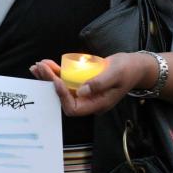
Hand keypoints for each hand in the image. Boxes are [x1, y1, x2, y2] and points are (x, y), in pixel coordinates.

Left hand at [30, 53, 151, 116]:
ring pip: (61, 87)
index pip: (74, 107)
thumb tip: (82, 90)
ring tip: (37, 66)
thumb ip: (100, 83)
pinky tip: (46, 64)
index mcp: (97, 104)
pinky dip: (55, 72)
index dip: (62, 96)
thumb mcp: (116, 74)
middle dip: (49, 83)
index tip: (57, 80)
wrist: (134, 66)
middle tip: (39, 68)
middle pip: (63, 97)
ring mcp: (84, 92)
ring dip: (48, 77)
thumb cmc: (128, 69)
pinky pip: (65, 79)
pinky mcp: (81, 82)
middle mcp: (88, 101)